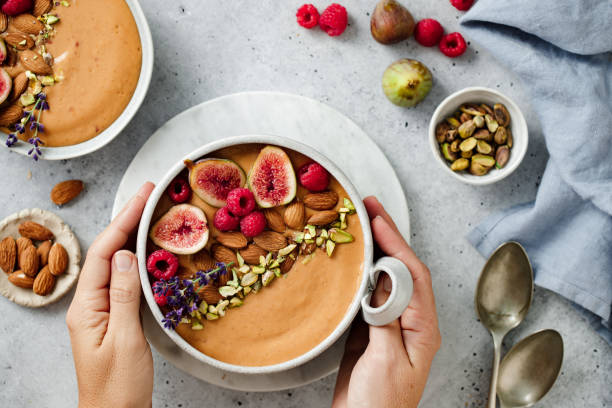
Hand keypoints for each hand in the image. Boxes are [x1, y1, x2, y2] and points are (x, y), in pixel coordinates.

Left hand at [66, 182, 154, 407]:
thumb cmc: (118, 386)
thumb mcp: (125, 340)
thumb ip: (124, 296)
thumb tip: (128, 255)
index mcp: (86, 307)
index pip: (106, 253)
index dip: (124, 221)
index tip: (144, 197)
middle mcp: (90, 304)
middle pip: (109, 252)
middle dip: (128, 220)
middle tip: (150, 195)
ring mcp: (102, 311)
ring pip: (117, 264)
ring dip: (133, 236)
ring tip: (152, 214)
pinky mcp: (116, 318)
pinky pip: (125, 280)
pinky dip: (139, 260)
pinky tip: (150, 252)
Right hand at [332, 197, 440, 407]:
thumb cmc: (381, 407)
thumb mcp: (385, 362)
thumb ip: (386, 320)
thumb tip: (383, 282)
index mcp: (423, 329)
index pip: (413, 275)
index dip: (396, 243)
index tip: (378, 219)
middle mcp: (412, 323)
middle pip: (403, 270)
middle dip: (389, 236)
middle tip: (370, 207)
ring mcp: (392, 326)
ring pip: (386, 278)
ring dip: (375, 250)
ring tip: (361, 224)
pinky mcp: (372, 332)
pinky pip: (369, 294)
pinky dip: (362, 272)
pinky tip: (353, 261)